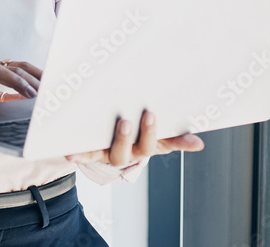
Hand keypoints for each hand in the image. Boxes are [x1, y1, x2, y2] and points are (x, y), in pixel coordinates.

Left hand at [65, 110, 204, 166]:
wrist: (105, 146)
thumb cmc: (134, 136)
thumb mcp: (154, 135)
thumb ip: (175, 136)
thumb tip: (199, 143)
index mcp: (148, 147)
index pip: (168, 144)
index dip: (181, 143)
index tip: (195, 139)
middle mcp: (131, 153)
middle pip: (141, 149)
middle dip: (147, 133)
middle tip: (149, 114)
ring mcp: (111, 153)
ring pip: (117, 153)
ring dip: (121, 140)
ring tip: (124, 123)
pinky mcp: (93, 151)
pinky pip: (86, 154)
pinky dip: (79, 154)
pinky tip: (70, 151)